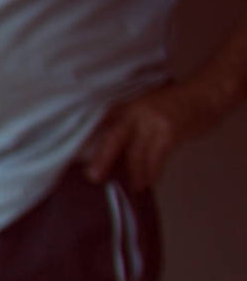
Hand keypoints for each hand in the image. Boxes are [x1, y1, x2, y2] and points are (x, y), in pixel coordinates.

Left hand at [82, 81, 216, 191]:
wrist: (207, 93)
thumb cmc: (176, 105)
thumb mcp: (146, 108)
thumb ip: (129, 125)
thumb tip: (110, 152)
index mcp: (127, 106)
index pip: (100, 123)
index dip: (86, 139)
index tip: (72, 157)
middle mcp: (136, 112)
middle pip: (113, 139)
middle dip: (102, 160)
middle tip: (93, 177)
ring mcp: (153, 122)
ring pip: (136, 155)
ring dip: (134, 174)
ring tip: (133, 187)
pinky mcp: (169, 133)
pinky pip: (155, 159)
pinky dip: (152, 173)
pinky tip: (150, 182)